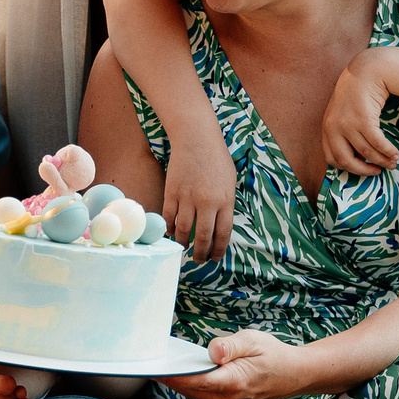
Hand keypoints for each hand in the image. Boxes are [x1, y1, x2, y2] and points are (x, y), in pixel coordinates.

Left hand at [159, 329, 296, 398]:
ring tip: (151, 356)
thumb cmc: (272, 355)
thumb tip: (214, 351)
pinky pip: (193, 389)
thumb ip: (231, 346)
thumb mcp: (254, 341)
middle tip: (141, 354)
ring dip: (170, 375)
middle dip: (163, 372)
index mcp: (231, 382)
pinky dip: (181, 378)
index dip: (169, 373)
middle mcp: (222, 398)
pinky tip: (171, 363)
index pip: (192, 379)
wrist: (291, 375)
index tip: (149, 364)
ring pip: (186, 388)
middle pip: (183, 385)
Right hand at [161, 137, 236, 260]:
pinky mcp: (172, 192)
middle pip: (203, 236)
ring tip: (184, 248)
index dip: (218, 249)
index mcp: (226, 200)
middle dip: (201, 253)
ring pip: (183, 230)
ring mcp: (188, 197)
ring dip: (183, 243)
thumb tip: (219, 227)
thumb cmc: (216, 159)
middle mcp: (207, 202)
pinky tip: (171, 233)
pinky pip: (169, 217)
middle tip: (199, 259)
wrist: (196, 139)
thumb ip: (226, 204)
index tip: (214, 257)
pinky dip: (169, 229)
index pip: (223, 233)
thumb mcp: (230, 182)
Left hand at [321, 50, 398, 176]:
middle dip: (364, 170)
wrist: (366, 71)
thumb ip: (343, 132)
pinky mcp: (363, 119)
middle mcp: (334, 128)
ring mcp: (347, 124)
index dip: (348, 168)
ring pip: (366, 152)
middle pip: (347, 161)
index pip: (332, 158)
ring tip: (392, 162)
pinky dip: (387, 151)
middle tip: (378, 171)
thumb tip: (358, 157)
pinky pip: (377, 143)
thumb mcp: (342, 113)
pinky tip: (395, 153)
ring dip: (382, 160)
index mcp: (327, 128)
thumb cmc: (357, 93)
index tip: (362, 169)